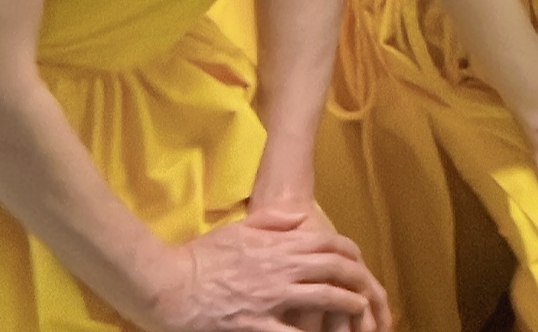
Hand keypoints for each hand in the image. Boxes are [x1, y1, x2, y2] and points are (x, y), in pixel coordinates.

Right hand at [145, 207, 385, 331]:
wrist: (168, 282)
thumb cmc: (200, 255)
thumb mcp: (240, 228)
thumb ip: (273, 222)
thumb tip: (300, 217)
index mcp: (278, 245)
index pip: (328, 242)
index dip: (350, 252)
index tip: (359, 261)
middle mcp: (281, 269)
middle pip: (335, 268)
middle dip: (359, 279)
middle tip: (370, 290)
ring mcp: (271, 297)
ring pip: (325, 298)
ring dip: (348, 306)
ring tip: (360, 313)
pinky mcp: (256, 324)